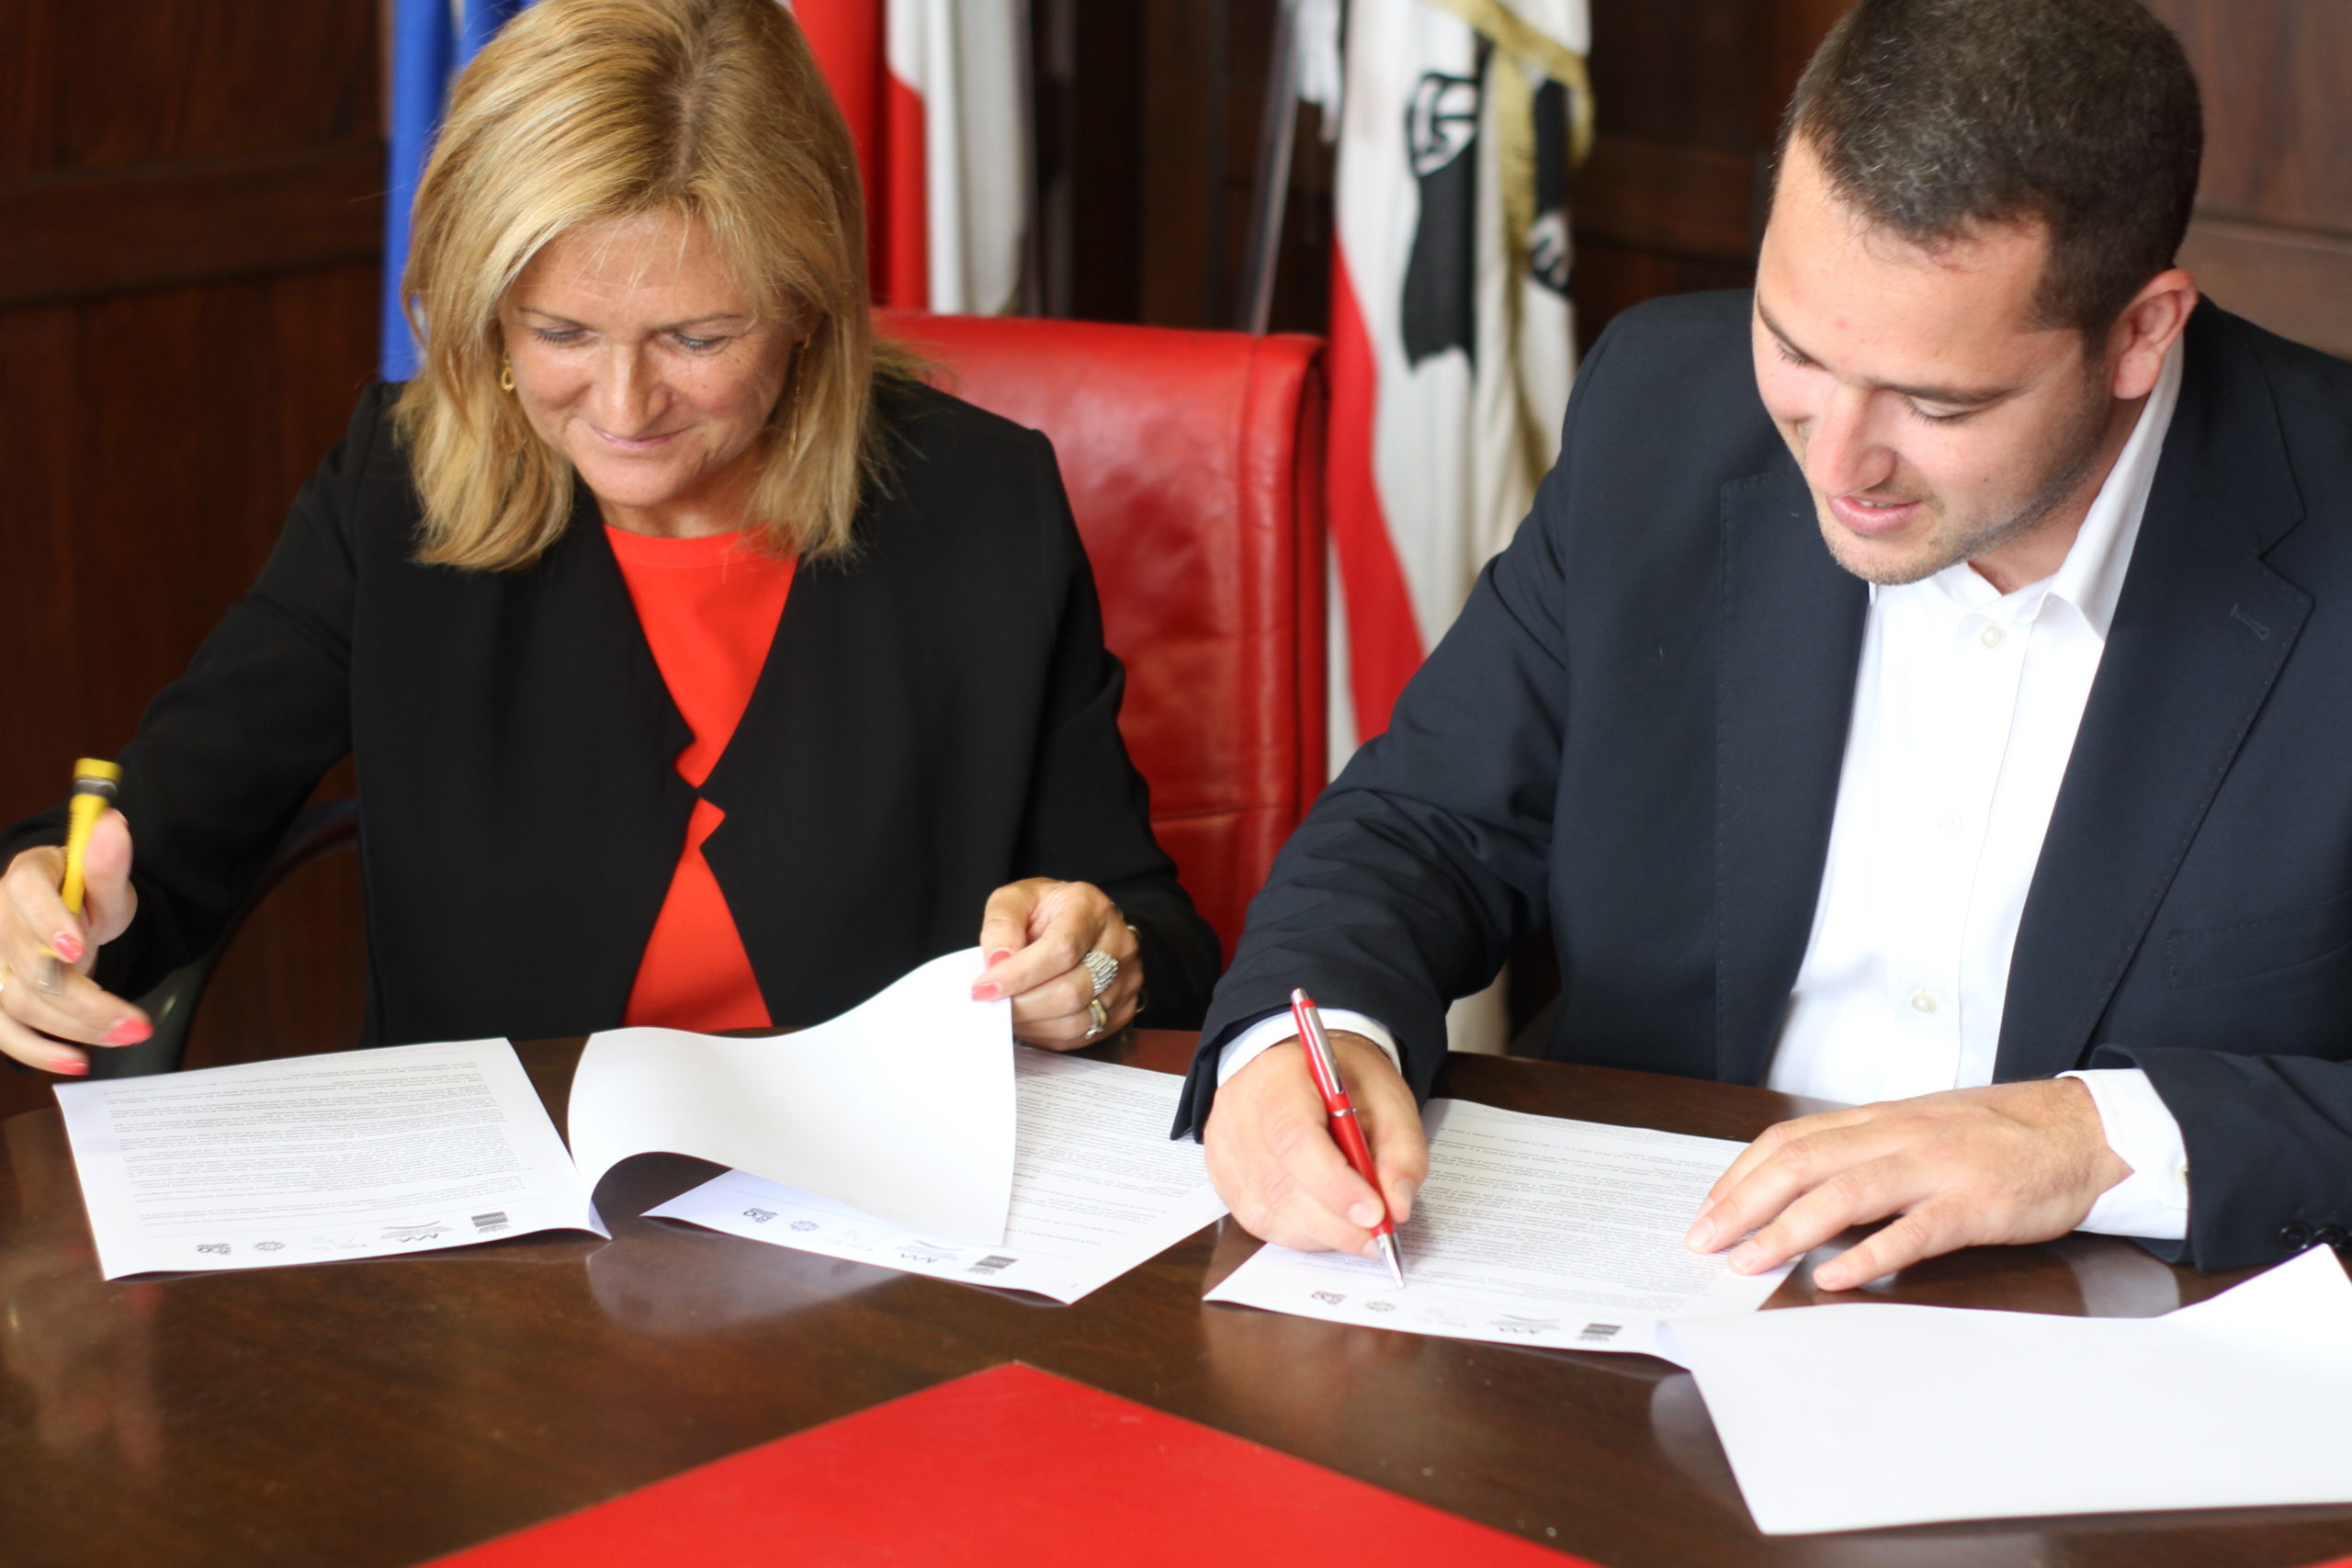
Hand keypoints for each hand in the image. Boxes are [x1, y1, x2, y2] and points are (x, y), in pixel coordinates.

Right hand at [0, 809, 149, 1074]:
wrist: (71, 920)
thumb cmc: (88, 897)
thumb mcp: (108, 881)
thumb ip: (109, 862)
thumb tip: (113, 825)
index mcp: (26, 877)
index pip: (25, 894)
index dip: (47, 921)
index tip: (78, 948)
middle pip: (30, 964)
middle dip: (85, 999)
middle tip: (137, 1023)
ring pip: (20, 1002)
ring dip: (75, 1027)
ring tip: (126, 1036)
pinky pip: (3, 1030)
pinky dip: (37, 1051)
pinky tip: (76, 1062)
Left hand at [970, 878, 1142, 1047]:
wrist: (1079, 924)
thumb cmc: (1045, 912)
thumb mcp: (1015, 900)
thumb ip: (1001, 925)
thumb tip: (996, 963)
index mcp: (1090, 907)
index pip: (1061, 949)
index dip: (1019, 974)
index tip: (985, 988)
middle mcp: (1118, 943)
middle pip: (1071, 990)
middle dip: (1022, 1004)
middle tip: (992, 1004)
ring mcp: (1127, 978)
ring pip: (1077, 1019)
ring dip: (1033, 1023)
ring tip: (1008, 1011)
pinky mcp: (1123, 1007)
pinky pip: (1082, 1035)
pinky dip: (1048, 1033)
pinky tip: (1030, 1019)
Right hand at [1203, 1033, 1425, 1258]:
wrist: (1304, 1073)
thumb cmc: (1345, 1085)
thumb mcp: (1389, 1100)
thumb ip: (1402, 1151)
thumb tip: (1397, 1206)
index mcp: (1279, 1078)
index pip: (1294, 1138)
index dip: (1335, 1184)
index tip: (1375, 1212)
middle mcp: (1239, 1112)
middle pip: (1278, 1184)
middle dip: (1335, 1222)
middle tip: (1378, 1235)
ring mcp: (1224, 1148)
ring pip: (1267, 1212)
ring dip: (1321, 1233)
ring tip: (1358, 1231)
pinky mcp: (1223, 1177)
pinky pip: (1258, 1222)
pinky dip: (1300, 1234)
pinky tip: (1328, 1225)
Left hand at [1684, 1079, 2132, 1290]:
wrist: (2080, 1130)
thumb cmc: (1996, 1135)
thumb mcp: (1918, 1129)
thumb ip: (1864, 1153)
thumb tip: (1799, 1190)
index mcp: (1877, 1119)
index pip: (1787, 1140)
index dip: (1739, 1176)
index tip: (1707, 1211)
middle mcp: (1896, 1136)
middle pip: (1801, 1162)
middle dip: (1743, 1203)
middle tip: (1705, 1242)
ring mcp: (1935, 1168)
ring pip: (1845, 1193)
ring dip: (1787, 1229)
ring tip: (1749, 1262)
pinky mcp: (1974, 1204)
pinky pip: (1913, 1231)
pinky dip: (1869, 1254)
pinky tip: (1834, 1276)